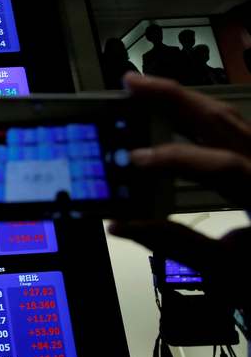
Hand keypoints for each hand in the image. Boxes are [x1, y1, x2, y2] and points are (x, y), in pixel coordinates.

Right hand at [110, 74, 250, 307]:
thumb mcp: (227, 272)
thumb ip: (177, 244)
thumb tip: (123, 224)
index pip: (221, 165)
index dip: (174, 159)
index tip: (133, 159)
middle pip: (225, 121)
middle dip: (175, 98)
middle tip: (131, 83)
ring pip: (231, 120)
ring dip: (186, 102)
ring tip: (146, 90)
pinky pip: (233, 132)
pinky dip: (200, 119)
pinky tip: (175, 113)